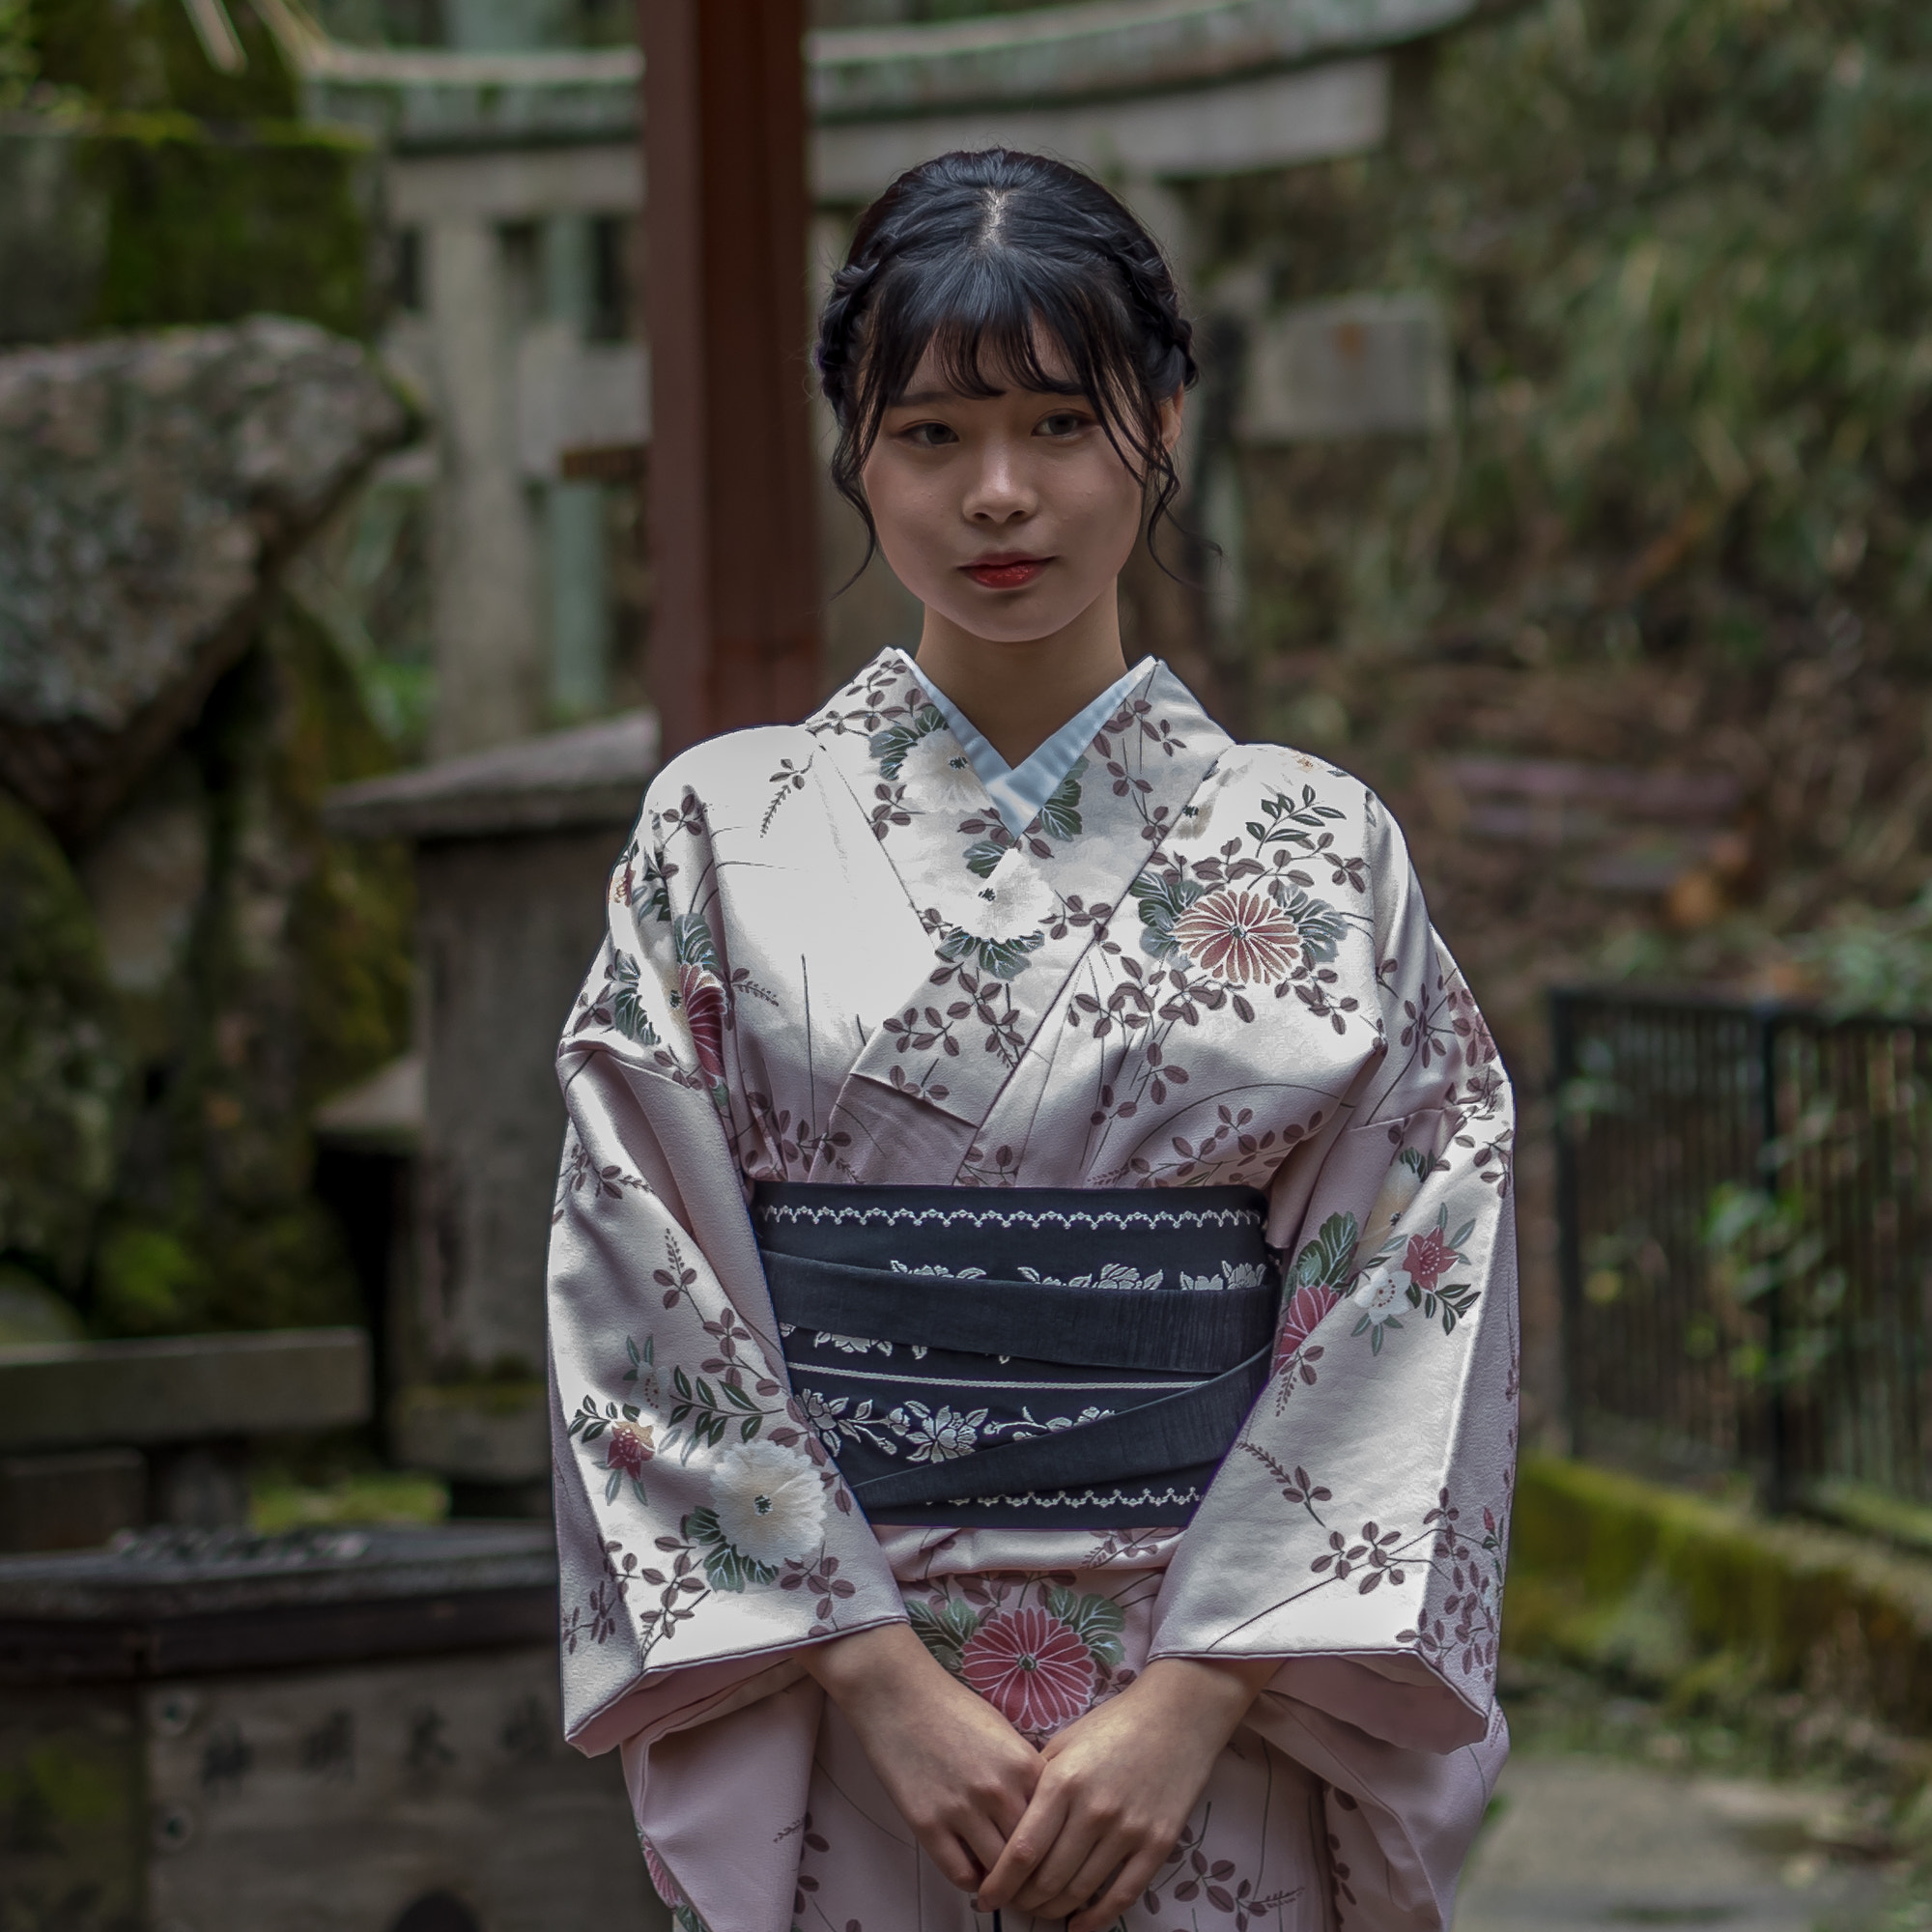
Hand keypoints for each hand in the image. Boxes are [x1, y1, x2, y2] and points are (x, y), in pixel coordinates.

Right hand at [803, 1623, 1041, 1892]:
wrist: (898, 1694)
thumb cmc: (953, 1708)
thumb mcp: (1004, 1733)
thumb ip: (1025, 1774)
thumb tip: (1041, 1816)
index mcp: (1024, 1765)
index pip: (1055, 1823)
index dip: (1055, 1843)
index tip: (1051, 1853)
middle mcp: (998, 1790)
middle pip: (1029, 1852)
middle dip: (1032, 1869)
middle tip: (1029, 1876)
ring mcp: (962, 1809)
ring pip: (997, 1869)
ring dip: (1002, 1880)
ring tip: (1002, 1878)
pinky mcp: (927, 1824)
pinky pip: (960, 1873)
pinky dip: (971, 1881)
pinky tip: (973, 1873)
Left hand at [974, 1655, 1275, 1931]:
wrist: (1176, 1715)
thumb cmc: (1112, 1726)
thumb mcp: (1063, 1744)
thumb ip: (1036, 1784)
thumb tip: (1006, 1826)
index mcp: (1063, 1781)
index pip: (1022, 1850)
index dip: (1000, 1882)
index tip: (986, 1897)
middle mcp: (1093, 1810)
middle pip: (1048, 1878)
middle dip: (1024, 1899)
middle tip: (1013, 1903)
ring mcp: (1128, 1830)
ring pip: (1080, 1891)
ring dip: (1054, 1909)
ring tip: (1041, 1910)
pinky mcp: (1158, 1844)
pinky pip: (1123, 1895)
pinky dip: (1097, 1919)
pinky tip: (1079, 1925)